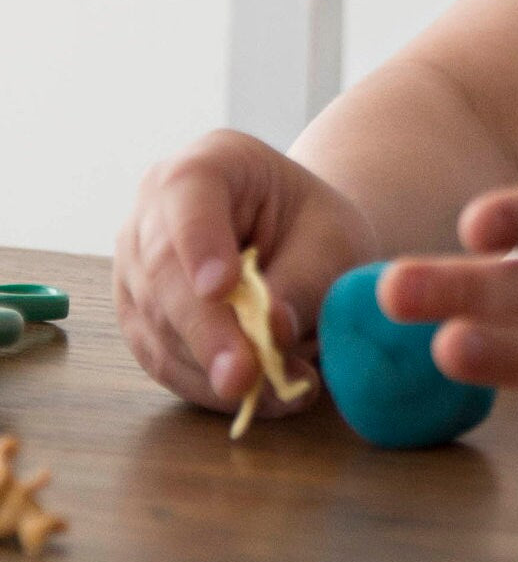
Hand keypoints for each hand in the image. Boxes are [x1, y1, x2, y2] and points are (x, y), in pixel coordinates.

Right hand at [114, 130, 377, 414]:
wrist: (304, 246)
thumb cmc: (319, 231)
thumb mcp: (333, 244)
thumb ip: (304, 282)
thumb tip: (270, 331)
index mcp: (213, 163)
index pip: (189, 191)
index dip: (199, 242)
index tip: (221, 288)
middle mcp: (159, 208)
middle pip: (162, 270)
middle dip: (206, 332)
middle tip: (245, 377)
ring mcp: (140, 264)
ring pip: (157, 323)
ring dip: (212, 369)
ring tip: (278, 391)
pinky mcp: (143, 316)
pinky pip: (162, 359)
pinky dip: (207, 386)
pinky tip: (253, 398)